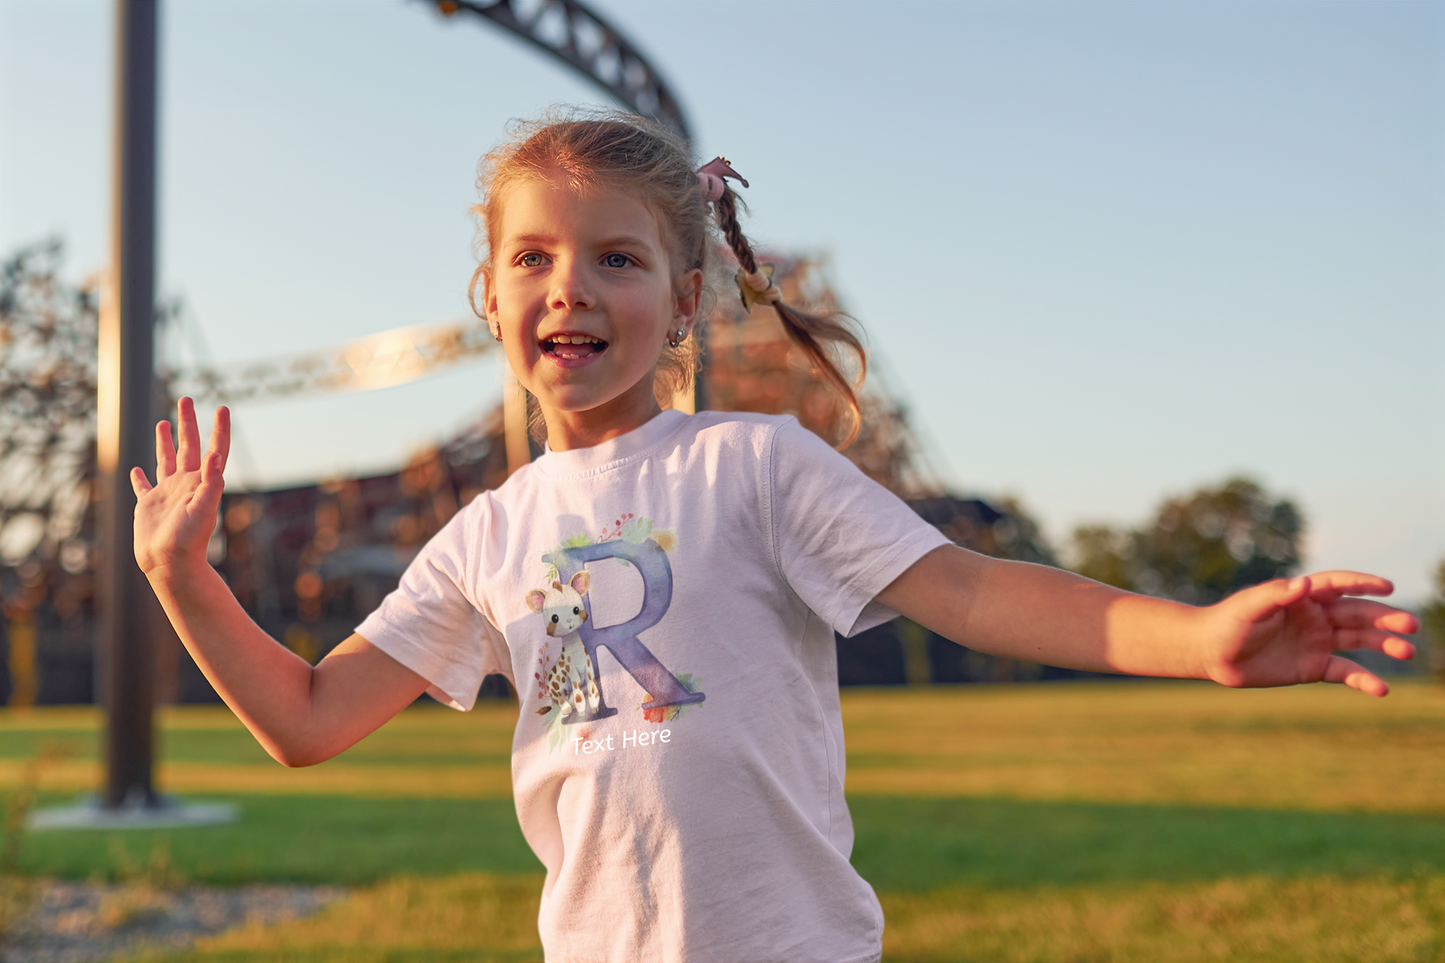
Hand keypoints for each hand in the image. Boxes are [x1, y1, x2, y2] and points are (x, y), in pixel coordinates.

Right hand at [130, 398, 229, 577]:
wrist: (170, 564)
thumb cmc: (189, 540)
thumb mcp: (204, 508)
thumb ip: (211, 482)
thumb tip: (216, 455)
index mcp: (202, 482)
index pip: (214, 449)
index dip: (219, 429)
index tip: (223, 407)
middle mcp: (186, 484)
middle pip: (188, 446)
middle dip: (187, 422)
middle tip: (185, 398)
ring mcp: (167, 494)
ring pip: (166, 460)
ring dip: (165, 441)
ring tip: (164, 423)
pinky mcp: (149, 505)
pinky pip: (144, 487)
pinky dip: (140, 478)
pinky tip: (136, 470)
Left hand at [1199, 572, 1417, 696]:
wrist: (1211, 654)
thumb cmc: (1226, 623)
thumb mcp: (1248, 607)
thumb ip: (1275, 595)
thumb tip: (1303, 584)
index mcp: (1301, 597)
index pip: (1338, 586)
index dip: (1362, 584)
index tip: (1387, 586)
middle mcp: (1315, 617)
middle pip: (1358, 614)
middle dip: (1385, 619)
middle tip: (1410, 625)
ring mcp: (1317, 642)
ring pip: (1359, 641)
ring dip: (1384, 645)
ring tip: (1407, 651)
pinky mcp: (1314, 667)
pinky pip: (1345, 672)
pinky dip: (1364, 680)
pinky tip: (1381, 690)